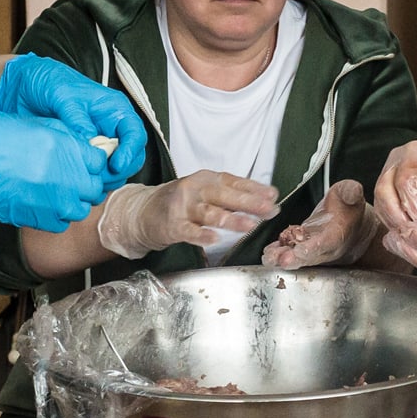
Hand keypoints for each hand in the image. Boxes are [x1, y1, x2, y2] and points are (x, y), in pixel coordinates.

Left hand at [0, 55, 147, 179]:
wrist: (22, 88)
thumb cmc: (47, 82)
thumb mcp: (62, 96)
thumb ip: (77, 119)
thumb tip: (91, 143)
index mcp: (114, 110)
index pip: (135, 134)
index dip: (131, 152)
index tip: (116, 165)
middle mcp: (110, 128)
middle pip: (130, 157)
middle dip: (118, 171)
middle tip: (98, 178)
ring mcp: (97, 144)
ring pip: (114, 170)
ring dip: (104, 180)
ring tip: (85, 181)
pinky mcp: (83, 155)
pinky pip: (94, 173)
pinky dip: (89, 181)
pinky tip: (75, 182)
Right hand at [0, 111, 109, 233]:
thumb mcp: (30, 125)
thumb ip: (63, 136)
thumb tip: (83, 146)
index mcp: (61, 147)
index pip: (99, 161)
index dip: (91, 160)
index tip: (82, 160)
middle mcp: (61, 177)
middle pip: (94, 187)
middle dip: (85, 181)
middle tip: (68, 175)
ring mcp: (49, 202)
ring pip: (79, 208)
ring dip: (72, 200)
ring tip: (53, 189)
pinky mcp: (34, 220)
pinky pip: (59, 223)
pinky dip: (55, 215)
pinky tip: (40, 201)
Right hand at [96, 170, 279, 259]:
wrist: (143, 212)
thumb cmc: (181, 202)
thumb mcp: (206, 191)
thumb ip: (233, 193)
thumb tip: (268, 197)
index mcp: (207, 179)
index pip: (235, 182)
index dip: (255, 189)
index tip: (273, 196)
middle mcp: (195, 189)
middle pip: (225, 195)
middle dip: (249, 203)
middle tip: (269, 210)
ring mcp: (183, 207)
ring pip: (210, 213)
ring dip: (231, 219)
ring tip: (249, 225)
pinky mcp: (172, 225)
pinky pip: (189, 231)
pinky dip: (202, 235)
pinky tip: (214, 239)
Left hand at [264, 179, 381, 269]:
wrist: (354, 225)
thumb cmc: (350, 209)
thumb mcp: (351, 195)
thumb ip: (351, 192)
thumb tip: (353, 191)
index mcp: (339, 235)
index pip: (326, 243)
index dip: (314, 247)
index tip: (301, 250)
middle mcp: (326, 248)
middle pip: (310, 257)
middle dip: (295, 259)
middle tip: (281, 260)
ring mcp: (314, 250)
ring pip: (299, 258)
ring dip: (283, 259)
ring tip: (270, 258)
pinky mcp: (303, 248)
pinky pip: (290, 252)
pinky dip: (279, 253)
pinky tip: (268, 254)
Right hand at [372, 132, 416, 237]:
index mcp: (414, 153)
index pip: (404, 182)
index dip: (414, 208)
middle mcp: (395, 161)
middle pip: (384, 192)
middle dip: (400, 219)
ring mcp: (388, 173)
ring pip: (380, 203)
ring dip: (395, 224)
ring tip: (415, 238)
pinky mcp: (387, 188)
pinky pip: (383, 209)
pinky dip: (395, 224)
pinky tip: (410, 234)